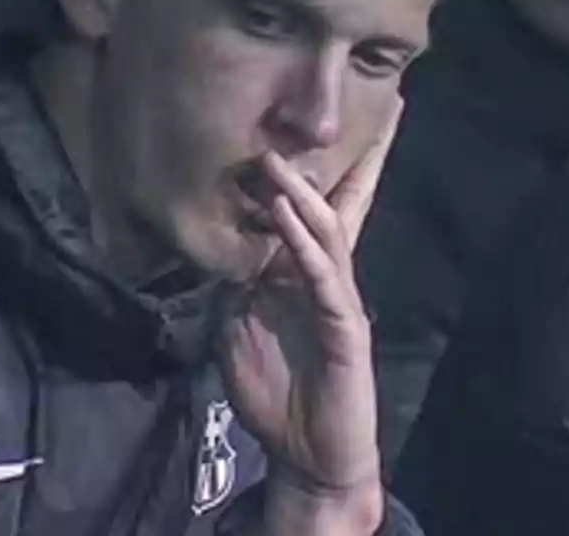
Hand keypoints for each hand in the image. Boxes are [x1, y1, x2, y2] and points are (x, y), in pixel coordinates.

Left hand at [218, 100, 403, 531]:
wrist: (308, 456)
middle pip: (342, 208)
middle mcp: (330, 279)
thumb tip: (218, 245)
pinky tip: (287, 214)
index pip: (315, 214)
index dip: (313, 172)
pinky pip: (324, 278)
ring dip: (302, 195)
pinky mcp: (346, 329)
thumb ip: (235, 285)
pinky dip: (303, 244)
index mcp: (305, 277)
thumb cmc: (278, 393)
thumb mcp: (239, 329)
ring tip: (276, 159)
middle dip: (348, 161)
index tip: (301, 127)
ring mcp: (340, 301)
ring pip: (329, 235)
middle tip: (350, 111)